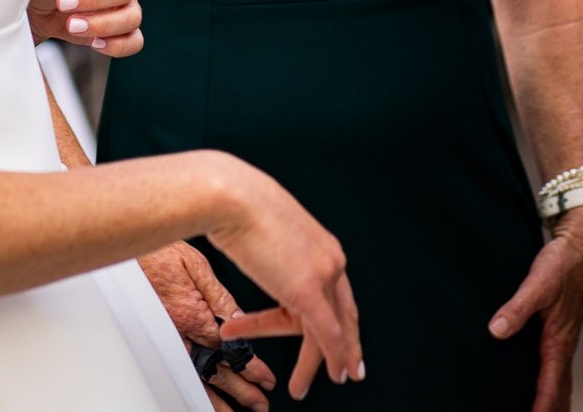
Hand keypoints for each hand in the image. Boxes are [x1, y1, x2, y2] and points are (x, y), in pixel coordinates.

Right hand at [138, 243, 275, 411]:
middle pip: (215, 370)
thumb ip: (219, 296)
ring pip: (195, 376)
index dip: (251, 366)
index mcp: (193, 313)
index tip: (266, 378)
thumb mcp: (196, 265)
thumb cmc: (157, 252)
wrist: (122, 250)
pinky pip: (177, 370)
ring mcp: (164, 338)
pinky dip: (192, 387)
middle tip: (259, 403)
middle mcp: (178, 332)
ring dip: (218, 398)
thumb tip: (240, 319)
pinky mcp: (154, 338)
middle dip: (241, 390)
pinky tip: (203, 399)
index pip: (230, 349)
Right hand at [205, 158, 363, 399]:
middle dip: (349, 345)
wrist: (230, 196)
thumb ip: (273, 257)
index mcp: (322, 245)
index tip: (342, 337)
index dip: (341, 319)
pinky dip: (332, 356)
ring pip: (330, 330)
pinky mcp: (308, 289)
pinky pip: (326, 333)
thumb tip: (264, 269)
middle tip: (352, 370)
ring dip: (322, 362)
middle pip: (343, 313)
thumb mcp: (263, 236)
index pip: (337, 292)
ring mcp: (323, 273)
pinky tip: (333, 374)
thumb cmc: (236, 206)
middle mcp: (330, 258)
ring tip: (301, 387)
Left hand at [488, 208, 582, 411]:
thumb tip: (497, 331)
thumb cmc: (563, 263)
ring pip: (560, 382)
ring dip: (553, 403)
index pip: (550, 388)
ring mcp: (563, 340)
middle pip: (560, 393)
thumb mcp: (538, 282)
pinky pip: (557, 369)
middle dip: (551, 411)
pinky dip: (553, 386)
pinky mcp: (560, 331)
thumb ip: (517, 308)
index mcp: (558, 341)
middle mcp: (563, 346)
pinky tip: (543, 386)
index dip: (540, 409)